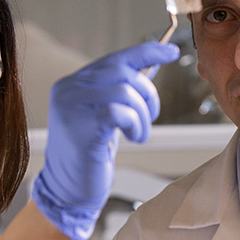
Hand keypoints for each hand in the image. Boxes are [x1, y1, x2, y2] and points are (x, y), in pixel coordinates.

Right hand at [31, 42, 180, 239]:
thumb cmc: (88, 154)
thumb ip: (118, 91)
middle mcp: (68, 90)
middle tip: (151, 115)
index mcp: (72, 83)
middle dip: (148, 93)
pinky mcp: (82, 128)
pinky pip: (120, 112)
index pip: (114, 58)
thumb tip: (151, 66)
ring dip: (143, 115)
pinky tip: (134, 137)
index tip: (171, 51)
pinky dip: (136, 124)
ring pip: (125, 91)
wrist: (67, 189)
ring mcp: (72, 108)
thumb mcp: (101, 116)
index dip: (147, 51)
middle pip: (123, 72)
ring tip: (140, 133)